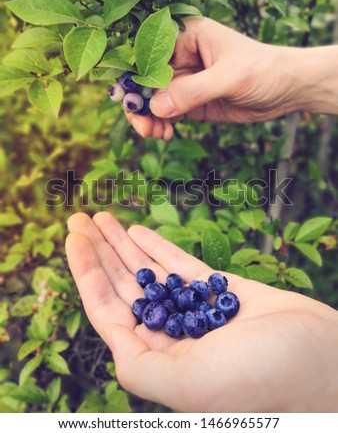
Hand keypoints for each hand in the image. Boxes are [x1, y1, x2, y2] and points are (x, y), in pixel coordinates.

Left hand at [66, 212, 337, 411]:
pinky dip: (159, 247)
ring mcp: (195, 311)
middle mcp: (171, 334)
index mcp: (157, 358)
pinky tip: (137, 232)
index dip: (86, 272)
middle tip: (80, 218)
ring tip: (102, 217)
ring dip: (123, 244)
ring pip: (150, 271)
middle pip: (124, 285)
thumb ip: (140, 367)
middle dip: (99, 251)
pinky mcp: (220, 292)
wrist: (322, 364)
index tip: (73, 238)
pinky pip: (182, 266)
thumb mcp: (188, 384)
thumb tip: (111, 341)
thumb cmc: (258, 381)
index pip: (108, 309)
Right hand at [124, 17, 300, 139]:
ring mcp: (185, 81)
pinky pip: (167, 113)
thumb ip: (193, 91)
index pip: (149, 54)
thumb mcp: (229, 77)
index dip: (134, 77)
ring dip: (148, 118)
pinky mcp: (191, 101)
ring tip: (155, 134)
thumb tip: (156, 107)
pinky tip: (165, 134)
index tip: (130, 102)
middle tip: (143, 127)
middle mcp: (181, 57)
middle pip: (145, 80)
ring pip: (153, 100)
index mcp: (187, 36)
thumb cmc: (264, 70)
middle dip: (139, 104)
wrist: (287, 89)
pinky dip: (160, 124)